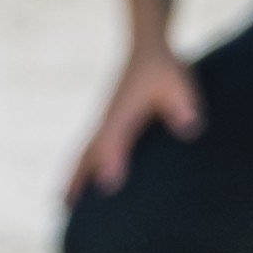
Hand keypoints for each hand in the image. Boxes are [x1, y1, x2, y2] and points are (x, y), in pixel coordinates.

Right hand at [75, 46, 200, 200]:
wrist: (147, 47)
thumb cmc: (164, 67)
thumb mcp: (178, 83)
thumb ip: (183, 104)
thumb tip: (190, 127)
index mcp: (122, 113)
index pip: (113, 141)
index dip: (111, 162)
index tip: (107, 186)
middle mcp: (108, 120)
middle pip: (87, 153)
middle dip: (76, 177)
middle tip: (63, 205)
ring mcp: (106, 121)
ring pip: (84, 152)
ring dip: (73, 174)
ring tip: (63, 200)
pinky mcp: (110, 122)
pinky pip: (91, 147)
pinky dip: (82, 163)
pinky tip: (85, 176)